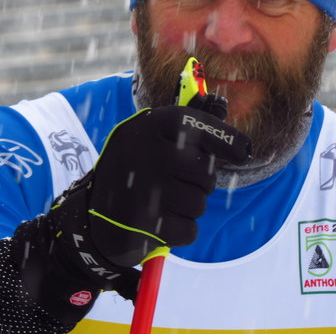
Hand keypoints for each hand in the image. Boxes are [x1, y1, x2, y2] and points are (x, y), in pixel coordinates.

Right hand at [48, 102, 249, 297]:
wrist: (91, 216)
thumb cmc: (133, 169)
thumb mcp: (149, 137)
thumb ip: (184, 124)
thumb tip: (221, 105)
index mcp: (147, 126)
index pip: (197, 124)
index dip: (225, 137)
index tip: (244, 150)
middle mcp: (146, 153)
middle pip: (206, 171)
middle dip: (201, 181)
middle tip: (179, 181)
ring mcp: (144, 190)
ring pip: (200, 203)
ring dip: (189, 206)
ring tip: (164, 201)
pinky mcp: (145, 225)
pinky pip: (189, 230)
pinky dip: (180, 230)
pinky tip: (160, 221)